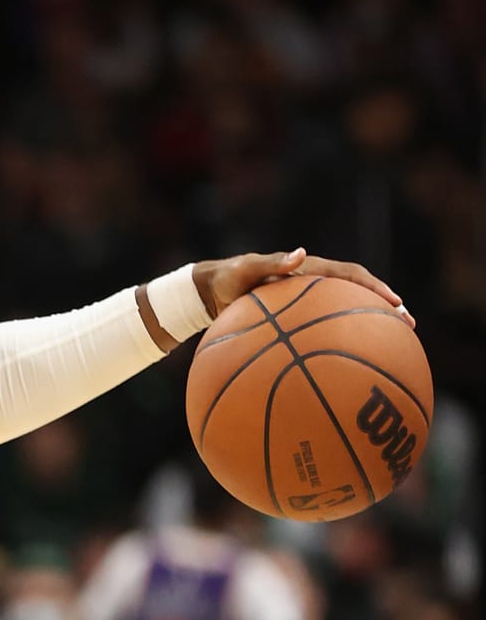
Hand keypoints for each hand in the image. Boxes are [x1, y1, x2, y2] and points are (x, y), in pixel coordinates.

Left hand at [193, 249, 412, 327]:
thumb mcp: (246, 269)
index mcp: (310, 270)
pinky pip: (323, 330)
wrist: (211, 291)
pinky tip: (344, 366)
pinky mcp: (298, 318)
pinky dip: (337, 342)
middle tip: (408, 325)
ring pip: (346, 313)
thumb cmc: (228, 278)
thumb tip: (300, 254)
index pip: (350, 275)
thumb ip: (271, 263)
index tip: (395, 301)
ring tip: (392, 346)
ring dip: (368, 326)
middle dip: (385, 308)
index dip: (374, 287)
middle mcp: (315, 284)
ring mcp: (308, 302)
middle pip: (358, 295)